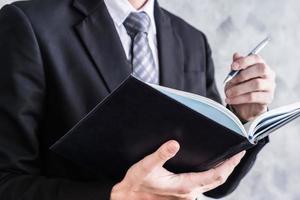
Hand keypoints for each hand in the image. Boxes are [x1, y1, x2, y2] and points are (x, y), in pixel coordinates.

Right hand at [110, 140, 245, 199]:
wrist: (128, 198)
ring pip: (210, 184)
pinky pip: (202, 186)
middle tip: (237, 154)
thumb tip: (173, 144)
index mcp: (183, 186)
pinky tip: (209, 168)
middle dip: (229, 167)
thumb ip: (160, 155)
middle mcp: (188, 194)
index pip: (215, 176)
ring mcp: (186, 196)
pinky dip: (211, 176)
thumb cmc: (136, 184)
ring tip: (227, 159)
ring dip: (221, 172)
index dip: (229, 165)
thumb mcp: (146, 167)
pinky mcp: (182, 195)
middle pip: (217, 180)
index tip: (238, 154)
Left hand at [225, 53, 275, 120]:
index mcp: (261, 65)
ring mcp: (270, 86)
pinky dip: (239, 98)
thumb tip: (236, 55)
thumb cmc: (240, 88)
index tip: (233, 66)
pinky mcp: (268, 98)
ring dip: (238, 89)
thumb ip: (236, 67)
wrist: (243, 107)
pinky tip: (230, 100)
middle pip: (261, 69)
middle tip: (230, 81)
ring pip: (256, 84)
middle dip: (243, 75)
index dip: (244, 61)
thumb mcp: (235, 77)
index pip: (256, 58)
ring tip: (228, 93)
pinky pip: (253, 97)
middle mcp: (269, 74)